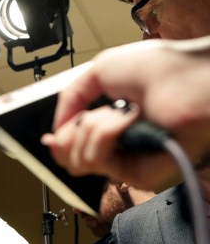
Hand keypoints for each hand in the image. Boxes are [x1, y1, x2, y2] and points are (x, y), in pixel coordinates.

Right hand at [43, 37, 209, 187]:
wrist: (191, 81)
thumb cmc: (163, 69)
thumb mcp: (100, 71)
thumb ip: (69, 97)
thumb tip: (55, 129)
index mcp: (113, 126)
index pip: (73, 149)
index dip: (58, 143)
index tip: (51, 137)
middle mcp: (120, 147)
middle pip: (70, 158)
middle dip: (72, 132)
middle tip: (93, 115)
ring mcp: (130, 162)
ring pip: (81, 160)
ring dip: (93, 128)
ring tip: (120, 112)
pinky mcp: (139, 175)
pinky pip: (100, 162)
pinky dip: (108, 134)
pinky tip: (127, 120)